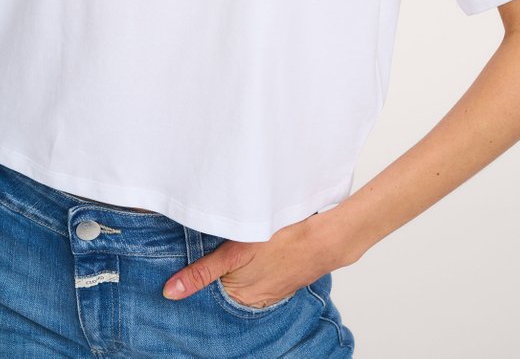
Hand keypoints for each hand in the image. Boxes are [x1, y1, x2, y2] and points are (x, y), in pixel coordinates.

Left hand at [162, 209, 349, 302]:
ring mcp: (271, 292)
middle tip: (213, 255)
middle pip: (225, 290)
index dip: (197, 280)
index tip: (185, 268)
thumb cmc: (283, 241)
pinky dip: (255, 270)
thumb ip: (203, 272)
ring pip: (243, 283)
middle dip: (216, 276)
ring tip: (235, 253)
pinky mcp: (284, 281)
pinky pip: (262, 279)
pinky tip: (257, 256)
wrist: (327, 239)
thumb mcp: (236, 252)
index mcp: (239, 297)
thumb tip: (170, 292)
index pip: (208, 294)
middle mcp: (254, 301)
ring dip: (237, 272)